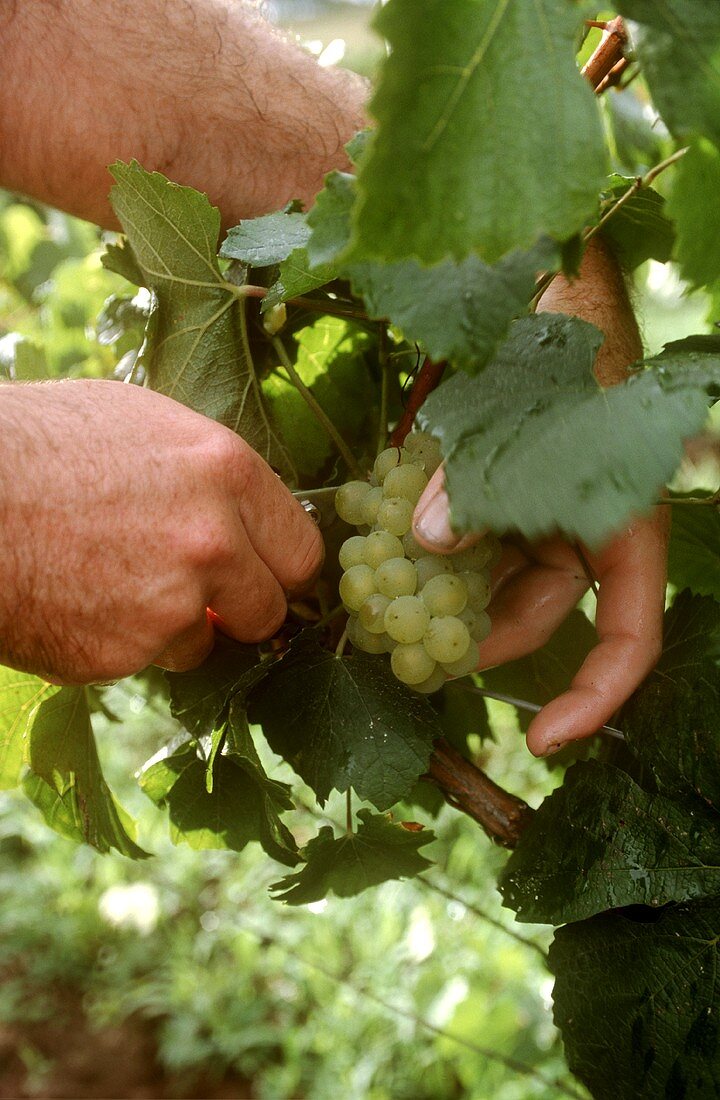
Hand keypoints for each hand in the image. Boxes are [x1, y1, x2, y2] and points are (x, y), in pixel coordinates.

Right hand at [0, 380, 323, 683]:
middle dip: (238, 609)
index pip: (302, 550)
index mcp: (226, 472)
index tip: (266, 575)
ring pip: (201, 645)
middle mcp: (212, 542)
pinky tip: (75, 602)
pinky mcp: (120, 654)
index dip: (281, 567)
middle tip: (197, 594)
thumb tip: (242, 514)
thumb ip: (208, 476)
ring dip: (171, 630)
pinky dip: (116, 644)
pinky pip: (140, 662)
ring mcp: (168, 605)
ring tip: (109, 583)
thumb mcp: (141, 424)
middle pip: (269, 610)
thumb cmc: (38, 442)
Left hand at [412, 238, 668, 754]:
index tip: (543, 745)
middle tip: (401, 655)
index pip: (627, 635)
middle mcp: (574, 530)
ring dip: (429, 595)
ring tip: (372, 604)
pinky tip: (370, 546)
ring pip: (480, 583)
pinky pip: (449, 538)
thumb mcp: (527, 411)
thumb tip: (430, 547)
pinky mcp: (478, 489)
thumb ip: (483, 482)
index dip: (591, 697)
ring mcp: (524, 513)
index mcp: (620, 523)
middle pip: (531, 616)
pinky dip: (412, 545)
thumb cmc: (558, 336)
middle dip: (468, 639)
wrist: (536, 273)